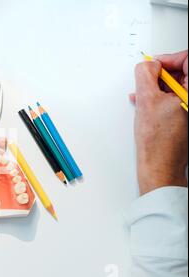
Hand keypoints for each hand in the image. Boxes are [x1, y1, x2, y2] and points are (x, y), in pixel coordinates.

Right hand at [131, 51, 187, 195]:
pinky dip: (161, 98)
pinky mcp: (186, 116)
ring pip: (177, 87)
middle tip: (147, 80)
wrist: (160, 165)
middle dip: (162, 75)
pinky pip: (175, 99)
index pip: (188, 60)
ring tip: (143, 95)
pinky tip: (147, 103)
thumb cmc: (158, 141)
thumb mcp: (146, 99)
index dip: (169, 59)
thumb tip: (148, 64)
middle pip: (183, 73)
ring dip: (158, 87)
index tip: (154, 64)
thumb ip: (145, 74)